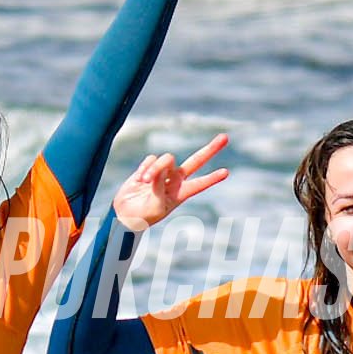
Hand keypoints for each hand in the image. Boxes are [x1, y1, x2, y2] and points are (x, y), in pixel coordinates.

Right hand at [113, 134, 230, 234]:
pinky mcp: (149, 167)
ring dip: (155, 168)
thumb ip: (159, 186)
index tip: (226, 173)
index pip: (200, 184)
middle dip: (210, 149)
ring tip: (144, 182)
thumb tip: (161, 167)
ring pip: (166, 159)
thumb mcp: (155, 206)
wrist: (126, 214)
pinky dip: (145, 167)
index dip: (212, 178)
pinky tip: (140, 179)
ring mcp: (163, 172)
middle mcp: (175, 180)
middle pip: (196, 161)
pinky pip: (151, 159)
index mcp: (181, 193)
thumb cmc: (144, 216)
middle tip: (225, 137)